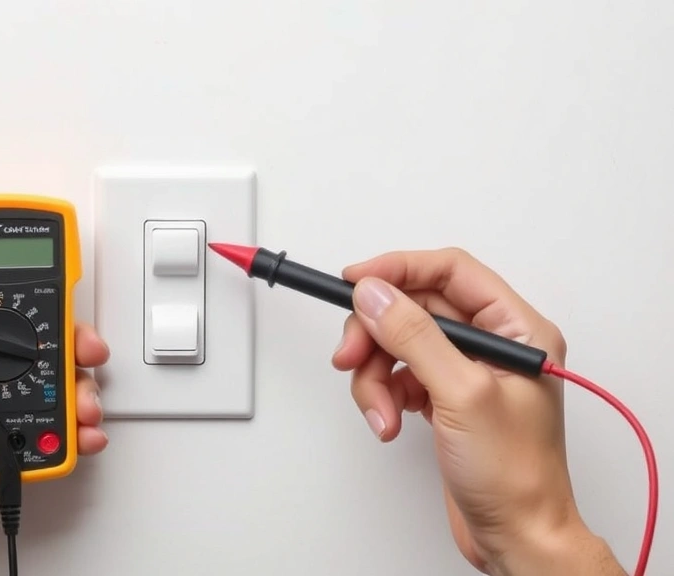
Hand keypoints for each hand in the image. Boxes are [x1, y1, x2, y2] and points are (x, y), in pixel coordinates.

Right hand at [332, 248, 621, 574]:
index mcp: (516, 329)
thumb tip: (376, 294)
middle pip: (413, 308)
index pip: (450, 271)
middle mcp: (491, 344)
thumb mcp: (462, 395)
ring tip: (379, 411)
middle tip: (350, 356)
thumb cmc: (516, 475)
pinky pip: (396, 376)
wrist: (516, 535)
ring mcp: (464, 372)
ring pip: (397, 344)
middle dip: (376, 334)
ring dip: (375, 376)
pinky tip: (389, 423)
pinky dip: (382, 396)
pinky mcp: (442, 398)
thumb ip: (415, 337)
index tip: (354, 281)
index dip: (398, 270)